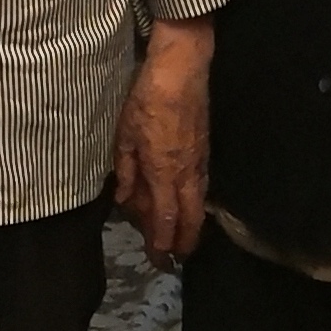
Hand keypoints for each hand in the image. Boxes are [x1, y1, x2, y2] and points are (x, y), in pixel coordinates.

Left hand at [113, 19, 212, 262]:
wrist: (182, 70)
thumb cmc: (147, 99)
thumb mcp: (125, 134)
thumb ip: (125, 170)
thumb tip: (124, 198)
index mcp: (162, 171)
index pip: (166, 219)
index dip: (163, 244)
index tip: (159, 261)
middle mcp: (185, 173)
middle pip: (191, 219)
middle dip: (185, 244)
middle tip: (175, 259)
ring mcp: (200, 162)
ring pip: (199, 205)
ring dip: (192, 226)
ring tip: (183, 239)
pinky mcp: (206, 150)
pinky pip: (201, 187)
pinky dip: (195, 204)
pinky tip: (187, 205)